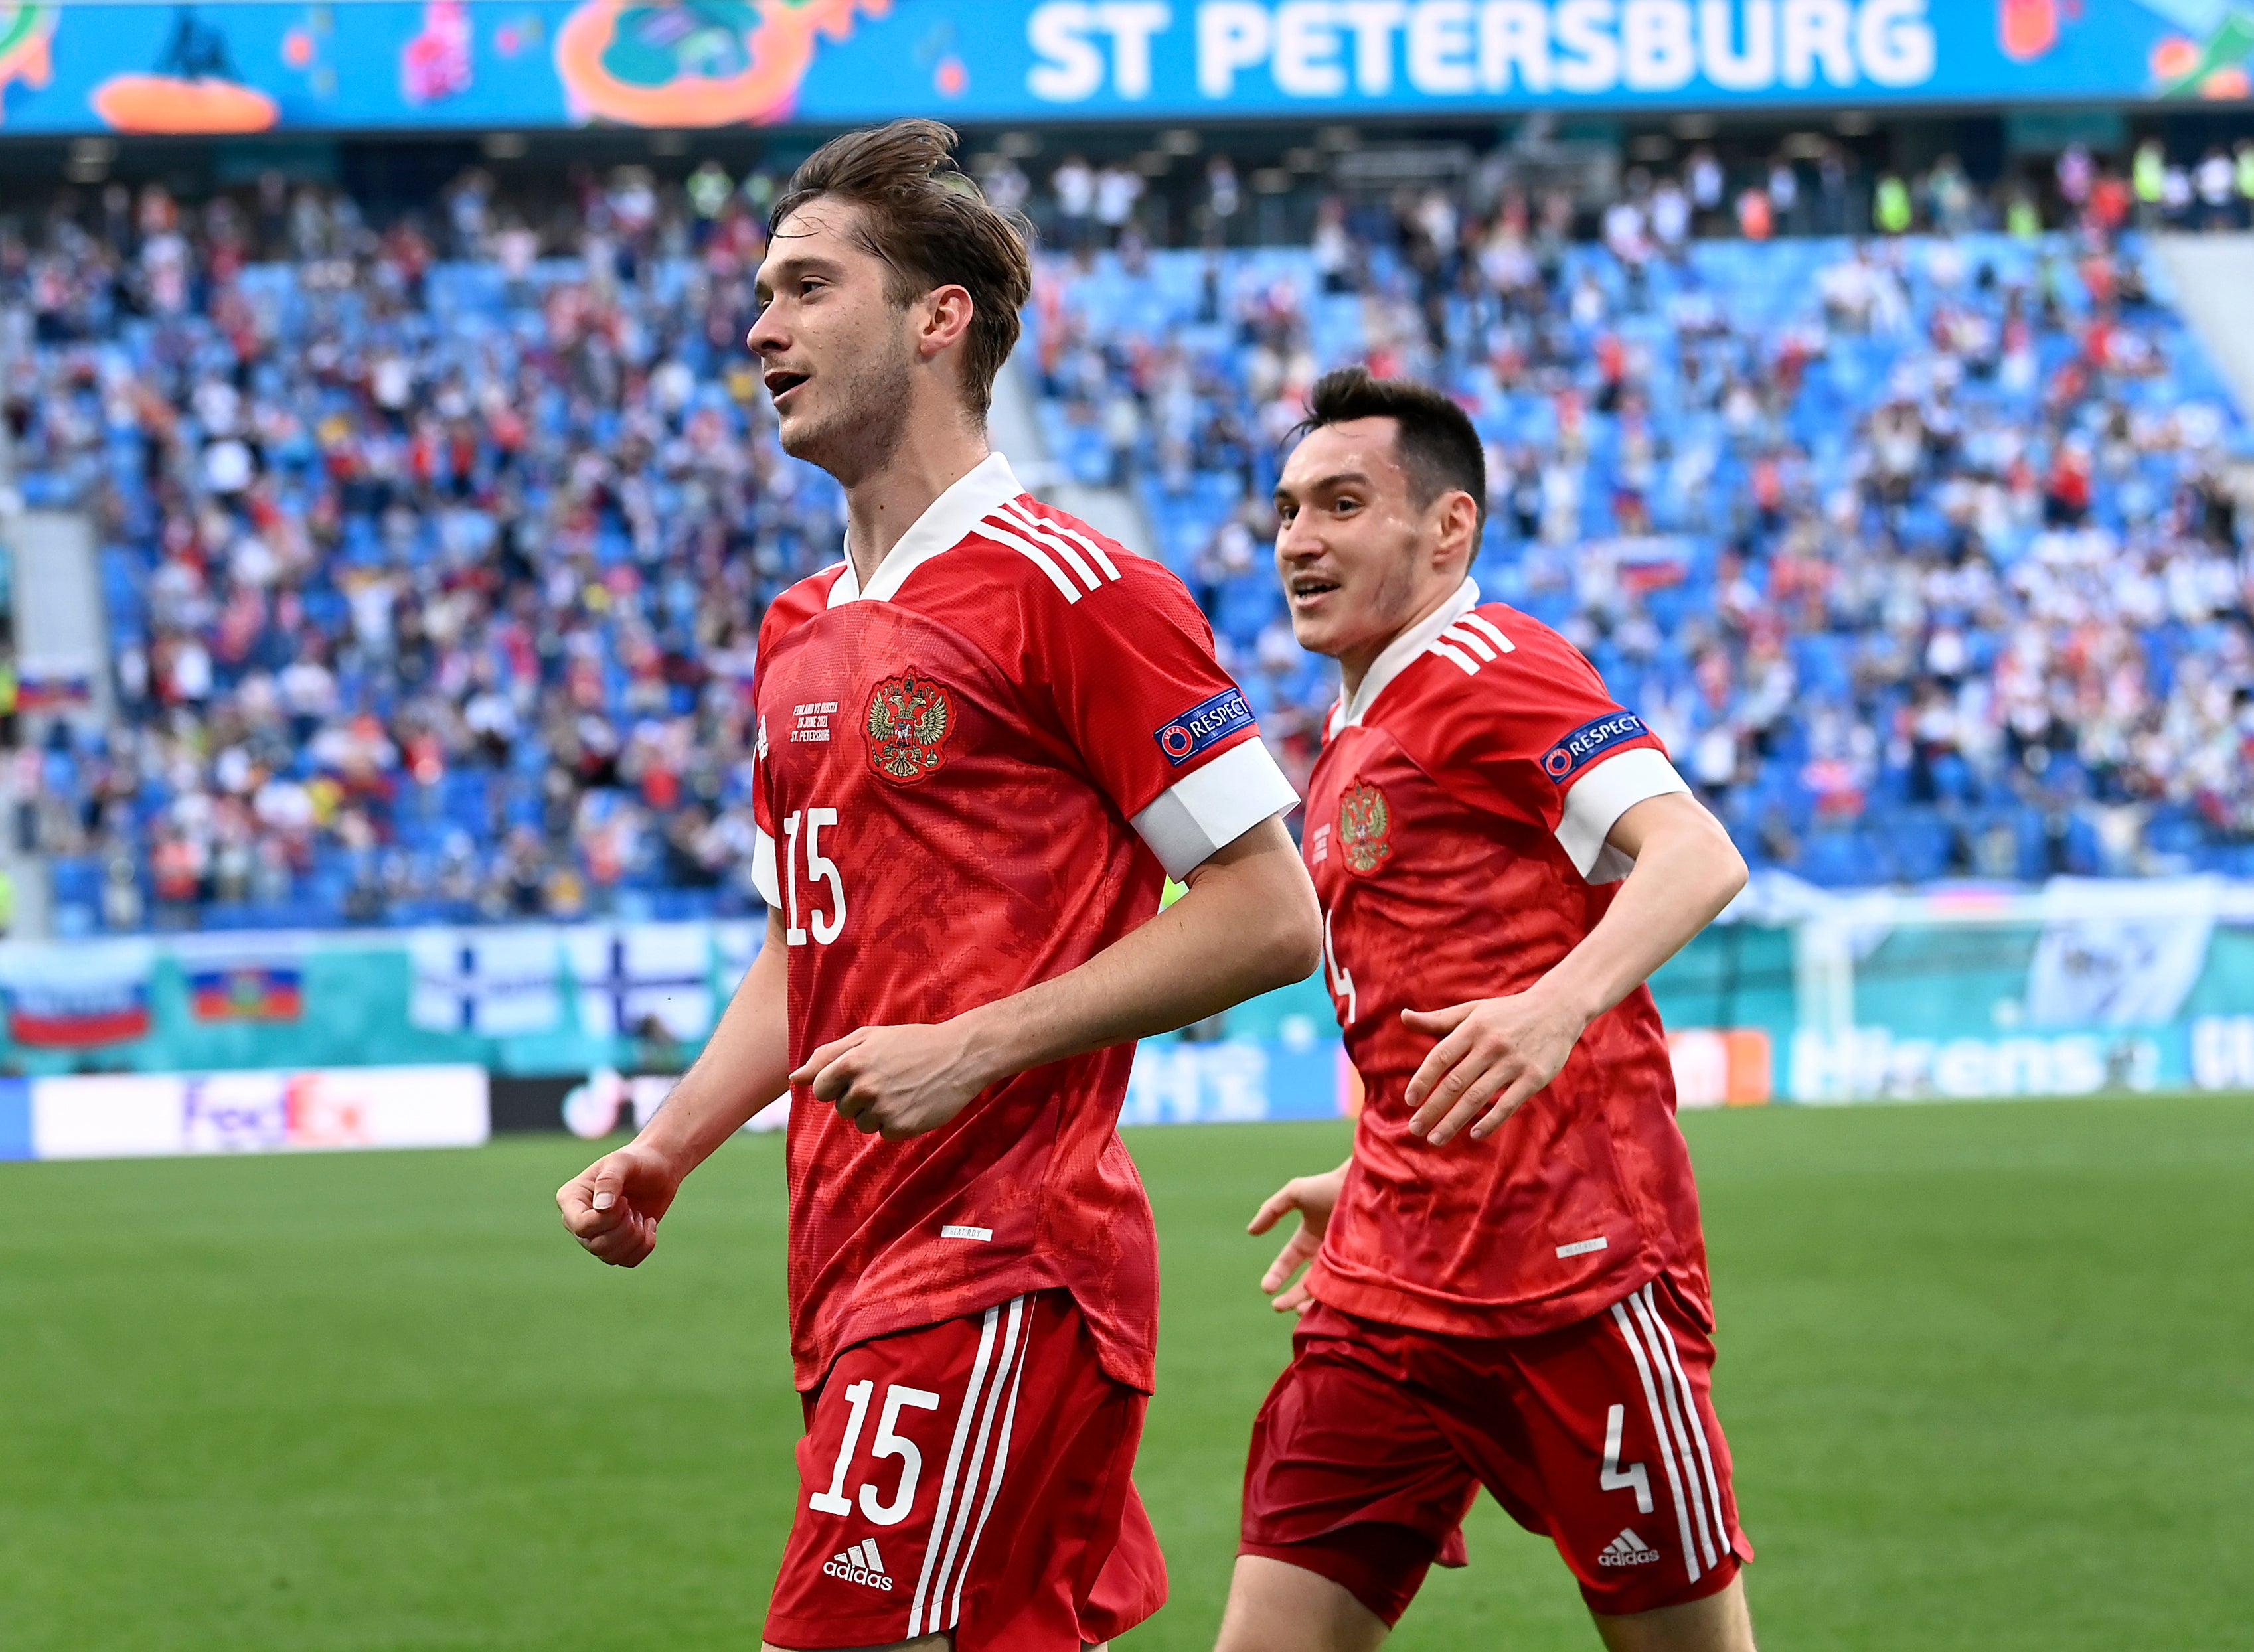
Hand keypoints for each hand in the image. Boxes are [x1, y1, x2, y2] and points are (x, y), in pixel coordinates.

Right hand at [557, 1141, 685, 1267]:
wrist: (658, 1170)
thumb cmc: (636, 1161)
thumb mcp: (622, 1162)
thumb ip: (610, 1180)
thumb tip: (601, 1209)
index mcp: (570, 1199)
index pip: (581, 1226)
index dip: (608, 1219)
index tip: (624, 1200)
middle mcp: (577, 1221)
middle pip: (596, 1245)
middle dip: (624, 1228)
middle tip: (633, 1207)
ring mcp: (595, 1236)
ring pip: (611, 1257)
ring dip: (636, 1237)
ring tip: (640, 1215)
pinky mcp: (615, 1246)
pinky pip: (627, 1261)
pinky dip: (645, 1246)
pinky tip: (649, 1225)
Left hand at [790, 1019, 996, 1142]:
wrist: (960, 1055)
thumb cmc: (911, 1043)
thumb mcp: (868, 1038)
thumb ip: (827, 1056)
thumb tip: (795, 1079)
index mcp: (851, 1063)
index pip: (822, 1089)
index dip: (838, 1084)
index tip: (859, 1075)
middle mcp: (864, 1088)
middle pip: (842, 1108)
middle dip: (859, 1097)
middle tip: (888, 1078)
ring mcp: (883, 1109)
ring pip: (862, 1123)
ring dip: (878, 1111)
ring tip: (902, 1090)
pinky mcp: (902, 1127)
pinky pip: (884, 1133)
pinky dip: (897, 1122)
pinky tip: (913, 1103)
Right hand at [1247, 1163, 1347, 1313]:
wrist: (1362, 1184)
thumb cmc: (1329, 1186)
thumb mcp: (1295, 1194)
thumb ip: (1271, 1210)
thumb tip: (1251, 1231)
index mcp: (1308, 1240)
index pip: (1287, 1263)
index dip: (1276, 1275)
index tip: (1266, 1287)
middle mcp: (1324, 1255)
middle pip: (1303, 1283)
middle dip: (1289, 1297)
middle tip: (1278, 1306)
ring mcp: (1341, 1262)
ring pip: (1323, 1290)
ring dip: (1308, 1303)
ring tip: (1298, 1310)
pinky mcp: (1358, 1268)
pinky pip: (1344, 1288)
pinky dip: (1332, 1299)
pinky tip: (1323, 1306)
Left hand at [1402, 986, 1589, 1146]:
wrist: (1558, 1009)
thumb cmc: (1507, 1013)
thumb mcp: (1473, 1010)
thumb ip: (1439, 1020)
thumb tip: (1404, 1016)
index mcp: (1473, 1028)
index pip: (1441, 1056)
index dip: (1423, 1079)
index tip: (1409, 1100)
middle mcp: (1491, 1045)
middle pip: (1455, 1082)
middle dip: (1433, 1108)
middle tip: (1414, 1129)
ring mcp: (1513, 1062)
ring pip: (1477, 1097)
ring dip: (1454, 1121)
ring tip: (1435, 1138)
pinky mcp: (1534, 1077)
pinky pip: (1508, 1104)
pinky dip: (1491, 1121)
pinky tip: (1474, 1135)